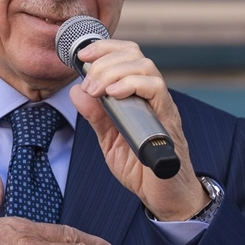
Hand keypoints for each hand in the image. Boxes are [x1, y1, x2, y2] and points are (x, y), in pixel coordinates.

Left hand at [69, 39, 210, 221]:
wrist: (165, 196)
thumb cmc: (141, 168)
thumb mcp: (109, 140)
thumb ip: (96, 116)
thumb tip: (76, 92)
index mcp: (139, 96)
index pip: (128, 55)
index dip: (105, 48)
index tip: (82, 56)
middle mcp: (153, 96)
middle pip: (135, 55)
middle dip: (105, 60)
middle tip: (88, 82)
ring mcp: (162, 107)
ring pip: (145, 67)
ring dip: (115, 72)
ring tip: (97, 89)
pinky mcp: (168, 121)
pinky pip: (156, 90)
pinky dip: (133, 84)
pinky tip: (114, 94)